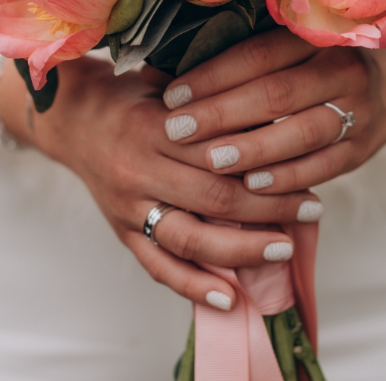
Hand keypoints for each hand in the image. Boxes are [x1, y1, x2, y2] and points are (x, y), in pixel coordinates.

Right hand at [1, 55, 322, 310]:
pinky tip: (230, 299)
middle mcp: (139, 170)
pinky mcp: (122, 233)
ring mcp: (129, 207)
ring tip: (282, 250)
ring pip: (189, 239)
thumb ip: (214, 101)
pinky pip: (159, 267)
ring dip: (241, 250)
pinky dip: (195, 287)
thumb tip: (279, 110)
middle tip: (312, 209)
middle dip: (268, 207)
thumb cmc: (134, 98)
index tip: (308, 164)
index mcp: (154, 127)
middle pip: (213, 197)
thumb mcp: (170, 86)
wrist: (74, 122)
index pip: (219, 150)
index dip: (265, 160)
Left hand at [160, 28, 385, 195]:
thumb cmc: (318, 61)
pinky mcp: (362, 149)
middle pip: (276, 94)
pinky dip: (287, 178)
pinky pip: (323, 167)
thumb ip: (242, 55)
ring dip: (253, 150)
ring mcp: (357, 111)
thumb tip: (163, 72)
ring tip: (210, 161)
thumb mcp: (292, 44)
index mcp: (317, 34)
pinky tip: (252, 186)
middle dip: (221, 114)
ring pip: (301, 132)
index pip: (257, 56)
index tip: (172, 97)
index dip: (212, 76)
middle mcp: (342, 69)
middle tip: (176, 131)